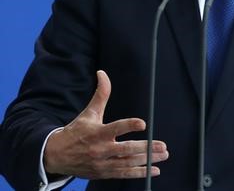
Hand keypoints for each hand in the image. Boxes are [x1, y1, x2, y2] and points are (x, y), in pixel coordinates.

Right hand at [43, 70, 168, 178]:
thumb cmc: (76, 131)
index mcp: (97, 133)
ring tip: (163, 155)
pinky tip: (154, 171)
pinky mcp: (103, 173)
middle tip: (163, 145)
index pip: (115, 128)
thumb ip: (101, 94)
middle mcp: (100, 149)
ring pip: (127, 163)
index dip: (129, 126)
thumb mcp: (88, 112)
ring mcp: (102, 163)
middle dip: (146, 148)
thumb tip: (102, 73)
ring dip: (147, 161)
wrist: (55, 156)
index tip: (143, 124)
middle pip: (126, 150)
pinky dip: (139, 173)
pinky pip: (123, 174)